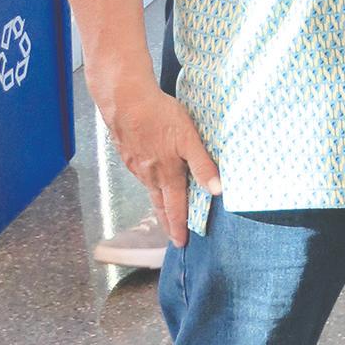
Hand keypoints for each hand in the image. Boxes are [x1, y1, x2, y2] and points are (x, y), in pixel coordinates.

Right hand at [93, 68, 220, 246]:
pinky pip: (140, 175)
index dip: (179, 225)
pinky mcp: (128, 153)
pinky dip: (148, 184)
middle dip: (167, 222)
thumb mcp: (189, 139)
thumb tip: (218, 191)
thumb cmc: (161, 117)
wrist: (126, 101)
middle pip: (160, 203)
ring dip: (158, 204)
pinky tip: (151, 180)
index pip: (176, 207)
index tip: (180, 243)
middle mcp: (150, 174)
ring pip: (149, 189)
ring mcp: (136, 165)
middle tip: (172, 237)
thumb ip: (203, 165)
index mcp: (167, 173)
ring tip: (164, 212)